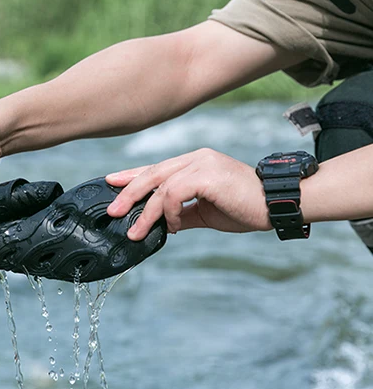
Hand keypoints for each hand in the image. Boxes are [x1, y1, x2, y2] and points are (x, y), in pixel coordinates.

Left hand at [105, 148, 271, 239]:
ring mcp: (201, 163)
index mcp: (195, 163)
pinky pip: (174, 193)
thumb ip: (181, 214)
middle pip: (152, 173)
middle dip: (128, 193)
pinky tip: (170, 226)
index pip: (157, 168)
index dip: (132, 176)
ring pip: (160, 186)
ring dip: (144, 211)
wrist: (277, 205)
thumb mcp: (205, 212)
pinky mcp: (207, 174)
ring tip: (135, 231)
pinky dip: (167, 212)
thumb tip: (159, 224)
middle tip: (113, 211)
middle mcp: (196, 158)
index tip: (112, 184)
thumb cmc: (245, 207)